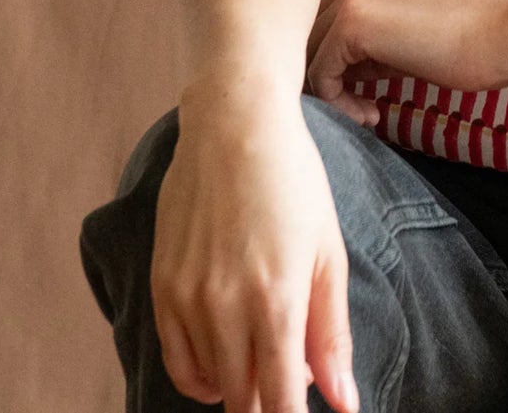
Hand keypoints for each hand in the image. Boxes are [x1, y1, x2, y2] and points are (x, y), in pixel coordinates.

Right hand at [153, 91, 358, 412]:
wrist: (233, 123)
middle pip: (244, 402)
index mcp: (276, 301)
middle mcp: (225, 308)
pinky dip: (203, 375)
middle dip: (270, 404)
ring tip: (265, 358)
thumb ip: (332, 334)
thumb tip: (345, 403)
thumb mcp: (329, 252)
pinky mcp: (162, 286)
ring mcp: (187, 299)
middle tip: (292, 377)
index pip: (280, 404)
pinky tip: (228, 358)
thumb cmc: (293, 182)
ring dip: (240, 388)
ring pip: (211, 387)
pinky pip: (177, 361)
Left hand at [304, 0, 507, 117]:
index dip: (338, 66)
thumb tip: (329, 73)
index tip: (367, 97)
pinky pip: (320, 74)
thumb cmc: (463, 43)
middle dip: (332, 79)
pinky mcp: (352, 22)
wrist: (497, 37)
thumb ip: (367, 43)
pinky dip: (338, 103)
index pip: (326, 23)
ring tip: (369, 115)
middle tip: (366, 110)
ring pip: (310, 54)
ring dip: (334, 93)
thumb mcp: (405, 35)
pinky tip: (373, 115)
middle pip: (312, 36)